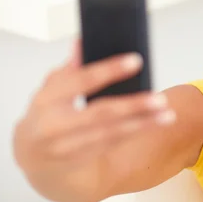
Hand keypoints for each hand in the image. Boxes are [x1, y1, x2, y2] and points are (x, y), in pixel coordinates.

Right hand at [13, 39, 174, 173]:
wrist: (34, 159)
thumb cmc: (47, 114)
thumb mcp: (51, 89)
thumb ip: (70, 68)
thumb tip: (83, 41)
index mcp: (46, 100)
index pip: (80, 81)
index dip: (109, 70)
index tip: (136, 60)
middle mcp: (54, 126)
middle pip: (100, 113)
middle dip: (133, 105)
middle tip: (160, 98)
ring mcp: (68, 147)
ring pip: (112, 133)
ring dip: (144, 123)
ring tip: (168, 114)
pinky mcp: (82, 159)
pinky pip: (115, 144)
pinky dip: (138, 132)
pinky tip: (157, 123)